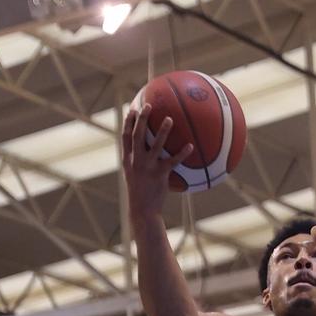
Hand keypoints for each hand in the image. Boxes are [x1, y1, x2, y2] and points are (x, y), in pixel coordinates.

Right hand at [119, 105, 190, 221]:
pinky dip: (182, 153)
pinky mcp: (159, 175)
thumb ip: (139, 162)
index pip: (125, 137)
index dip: (128, 122)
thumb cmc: (141, 193)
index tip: (133, 108)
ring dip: (163, 131)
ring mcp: (147, 167)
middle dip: (142, 119)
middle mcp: (135, 161)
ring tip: (170, 118)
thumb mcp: (134, 176)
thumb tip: (150, 151)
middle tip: (149, 105)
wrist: (142, 211)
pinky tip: (190, 145)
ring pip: (155, 145)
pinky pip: (172, 161)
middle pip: (137, 135)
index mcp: (128, 160)